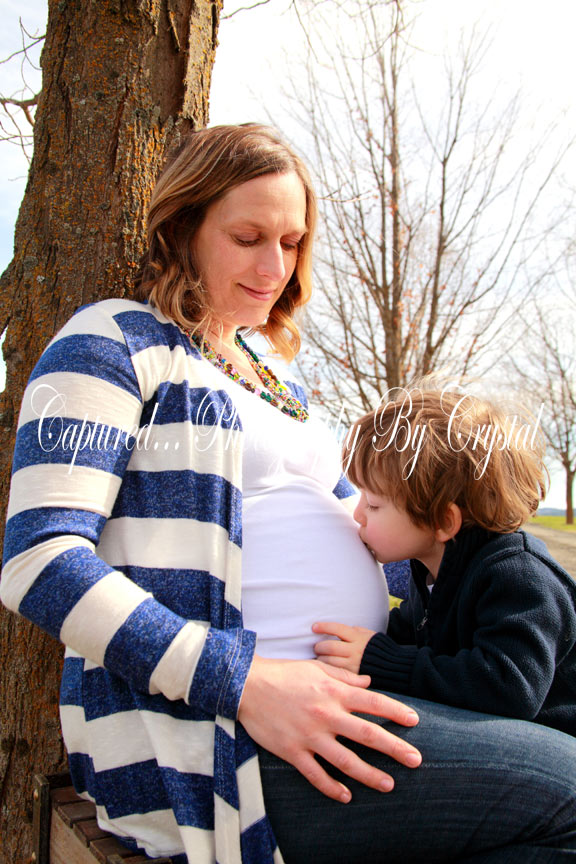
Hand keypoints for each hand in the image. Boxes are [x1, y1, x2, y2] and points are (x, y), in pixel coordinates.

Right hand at [238, 655, 420, 803]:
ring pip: (346, 761)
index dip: (396, 712)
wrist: (247, 685)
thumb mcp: (316, 670)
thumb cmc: (284, 674)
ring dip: (370, 774)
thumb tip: (368, 682)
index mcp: (334, 692)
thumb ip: (344, 677)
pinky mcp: (293, 751)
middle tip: (416, 760)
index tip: (415, 721)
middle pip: (367, 735)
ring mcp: (310, 735)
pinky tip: (346, 796)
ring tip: (389, 784)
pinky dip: (331, 787)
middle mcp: (326, 715)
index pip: (373, 703)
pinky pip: (315, 774)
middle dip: (394, 748)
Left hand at [313, 621, 375, 673]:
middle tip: (317, 647)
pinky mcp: (353, 675)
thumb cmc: (377, 647)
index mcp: (357, 637)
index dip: (324, 627)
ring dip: (321, 659)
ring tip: (320, 657)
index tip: (314, 627)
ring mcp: (353, 663)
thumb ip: (354, 631)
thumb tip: (338, 629)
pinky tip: (326, 667)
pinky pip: (336, 672)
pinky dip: (328, 669)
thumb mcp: (368, 634)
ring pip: (330, 661)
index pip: (337, 629)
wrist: (392, 665)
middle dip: (319, 646)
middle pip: (330, 647)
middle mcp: (354, 650)